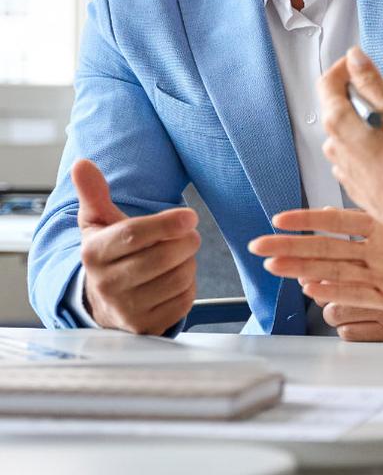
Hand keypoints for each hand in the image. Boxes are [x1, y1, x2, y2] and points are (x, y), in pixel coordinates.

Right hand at [72, 159, 199, 333]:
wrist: (102, 303)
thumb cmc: (109, 254)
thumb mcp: (98, 223)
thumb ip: (94, 193)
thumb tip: (82, 164)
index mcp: (93, 253)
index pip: (133, 235)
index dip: (167, 223)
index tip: (190, 216)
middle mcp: (105, 285)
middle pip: (162, 258)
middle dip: (185, 241)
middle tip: (186, 233)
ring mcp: (124, 310)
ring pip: (178, 278)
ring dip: (188, 262)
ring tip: (176, 257)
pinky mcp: (145, 328)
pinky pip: (184, 300)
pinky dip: (188, 285)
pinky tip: (173, 279)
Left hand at [248, 207, 382, 320]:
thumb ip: (382, 222)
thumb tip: (350, 214)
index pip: (336, 218)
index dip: (306, 219)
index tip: (277, 219)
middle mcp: (381, 245)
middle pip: (326, 244)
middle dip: (289, 245)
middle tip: (257, 245)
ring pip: (335, 268)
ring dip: (302, 268)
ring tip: (273, 266)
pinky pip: (357, 294)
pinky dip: (333, 291)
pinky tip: (310, 290)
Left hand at [318, 48, 382, 241]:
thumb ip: (370, 81)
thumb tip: (355, 57)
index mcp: (338, 120)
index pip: (327, 81)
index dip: (343, 68)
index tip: (358, 65)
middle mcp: (332, 141)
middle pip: (336, 105)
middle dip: (356, 96)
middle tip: (382, 98)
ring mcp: (338, 162)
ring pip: (345, 130)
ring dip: (360, 122)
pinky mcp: (348, 177)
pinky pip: (351, 150)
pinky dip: (363, 143)